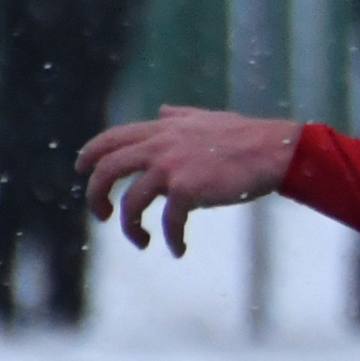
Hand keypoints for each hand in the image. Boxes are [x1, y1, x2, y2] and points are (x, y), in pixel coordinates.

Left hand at [77, 107, 301, 255]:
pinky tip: (178, 249)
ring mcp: (173, 168)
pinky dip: (171, 239)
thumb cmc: (248, 136)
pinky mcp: (189, 190)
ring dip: (130, 228)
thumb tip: (161, 111)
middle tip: (102, 215)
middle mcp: (161, 146)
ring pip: (132, 203)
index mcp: (163, 130)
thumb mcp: (208, 119)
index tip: (82, 172)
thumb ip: (180, 117)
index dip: (89, 155)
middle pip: (108, 170)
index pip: (111, 139)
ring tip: (142, 241)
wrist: (277, 151)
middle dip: (96, 196)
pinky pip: (169, 221)